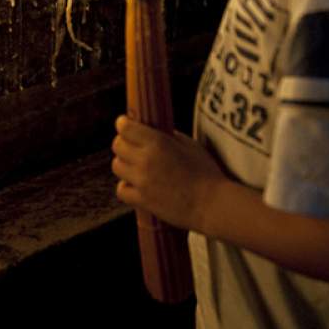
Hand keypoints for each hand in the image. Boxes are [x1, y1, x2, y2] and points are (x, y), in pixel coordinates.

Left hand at [111, 115, 225, 231]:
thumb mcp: (189, 144)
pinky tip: (136, 185)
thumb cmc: (206, 172)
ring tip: (135, 166)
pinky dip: (126, 186)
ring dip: (124, 164)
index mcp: (158, 142)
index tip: (125, 124)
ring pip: (116, 166)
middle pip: (117, 145)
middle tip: (132, 146)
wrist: (212, 203)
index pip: (125, 128)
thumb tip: (154, 131)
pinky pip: (121, 190)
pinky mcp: (142, 200)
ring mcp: (142, 181)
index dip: (123, 124)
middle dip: (123, 143)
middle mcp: (145, 159)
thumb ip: (168, 136)